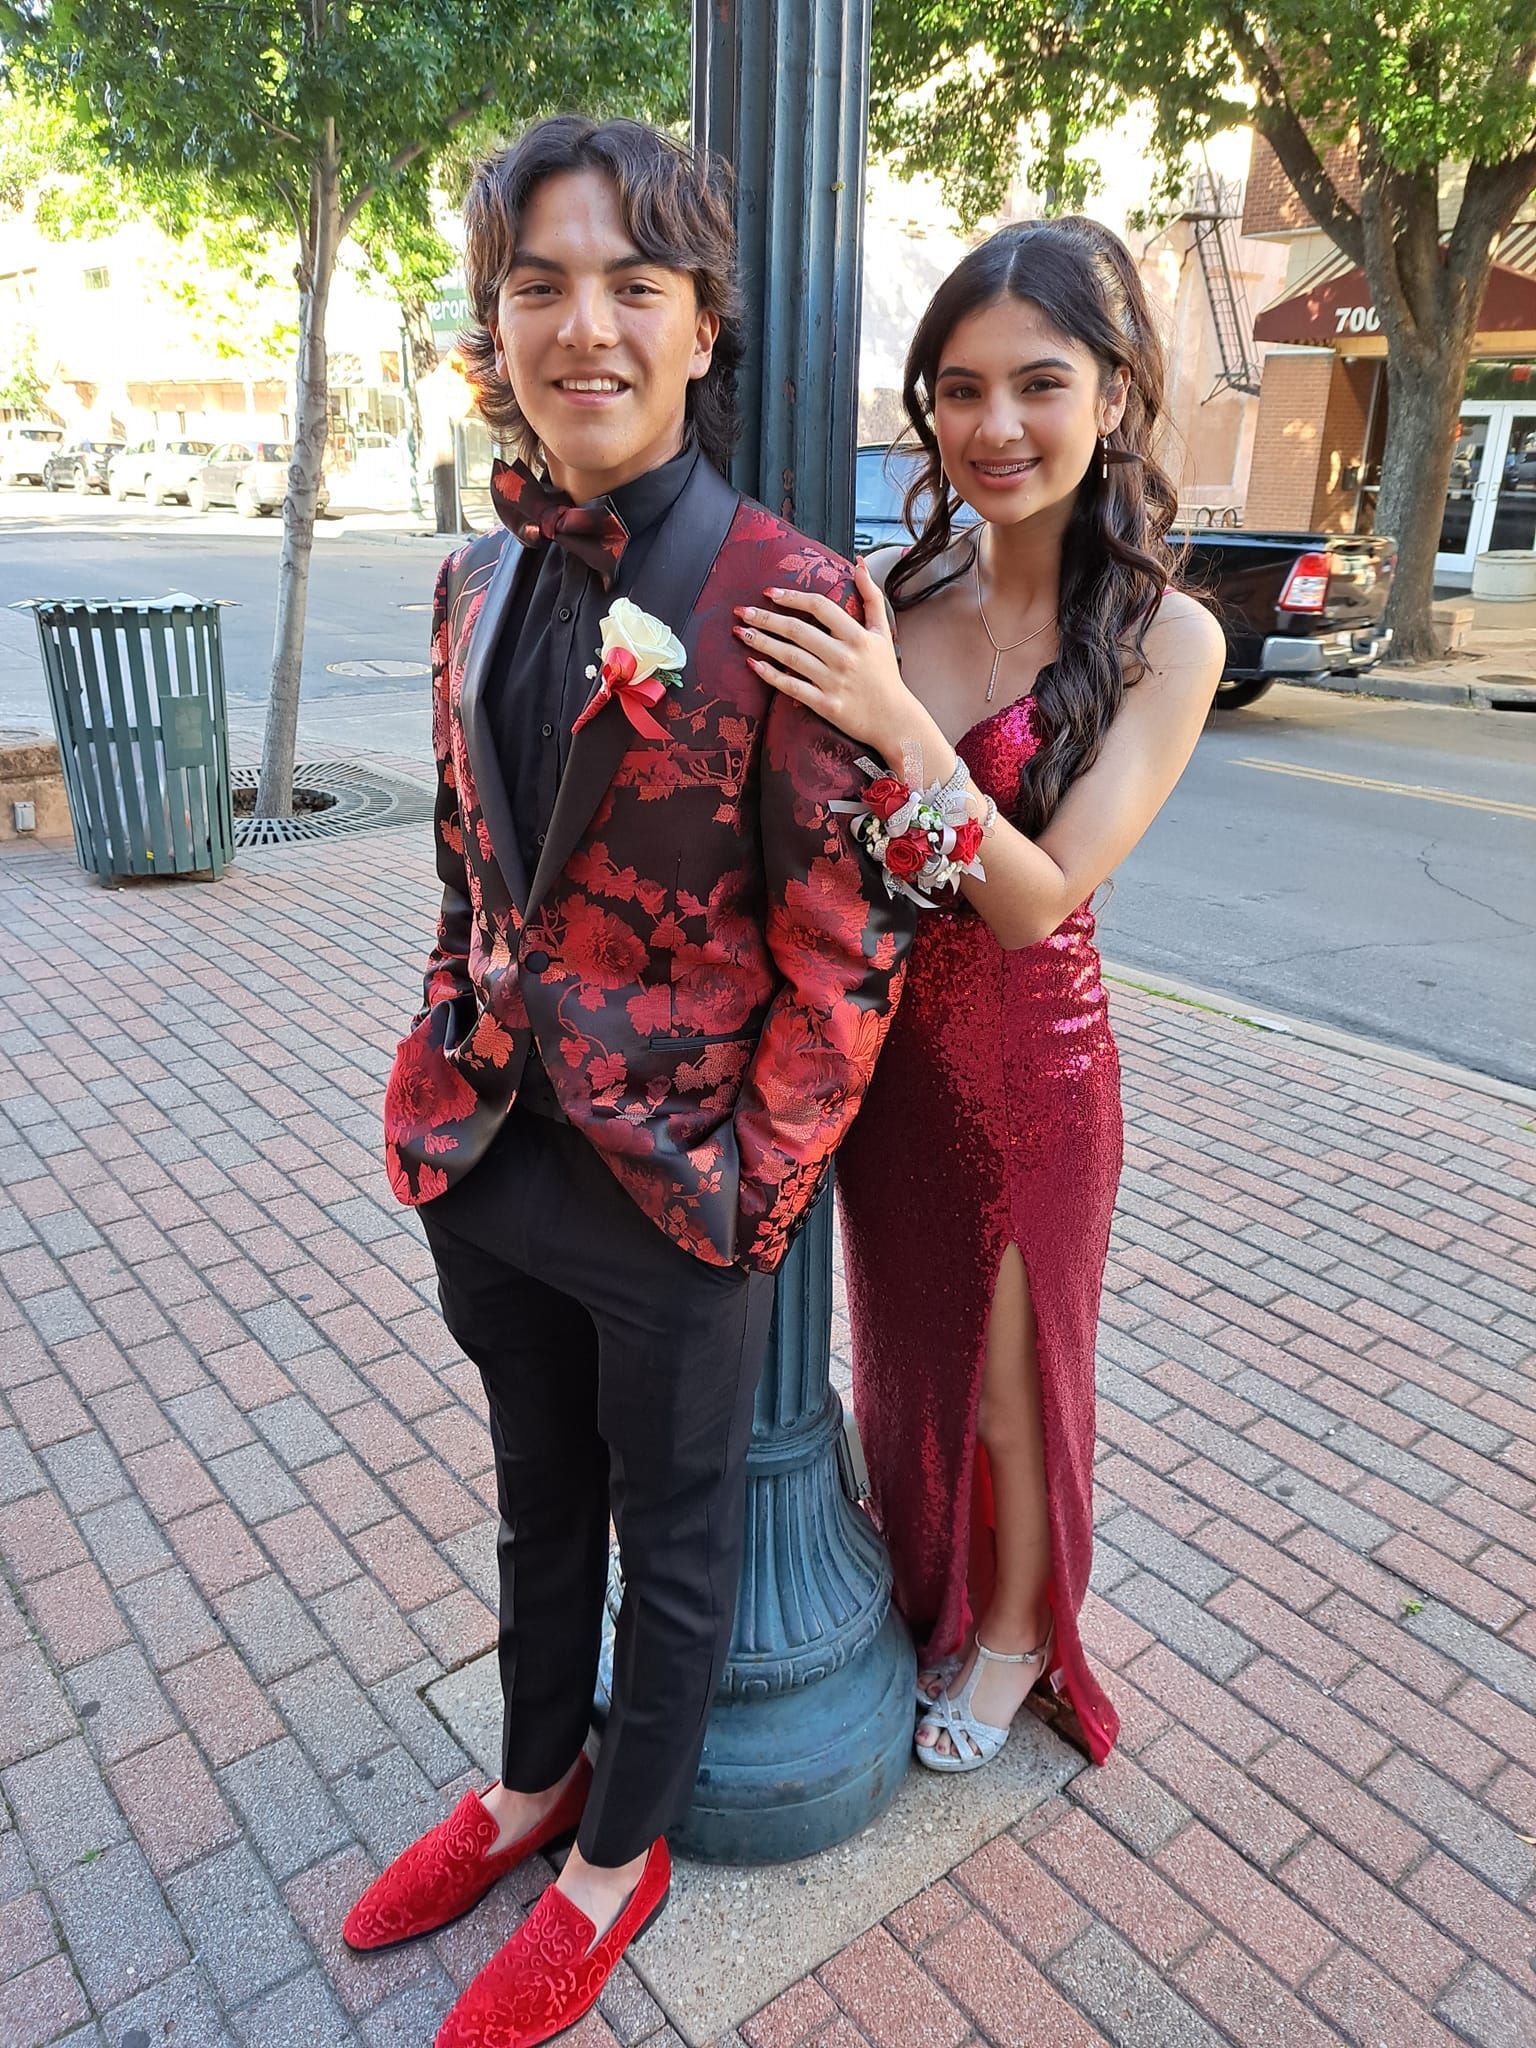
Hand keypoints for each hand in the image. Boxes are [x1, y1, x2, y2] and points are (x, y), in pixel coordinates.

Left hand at [734, 558, 917, 759]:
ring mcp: (833, 681)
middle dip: (766, 618)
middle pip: (798, 631)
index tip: (769, 592)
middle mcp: (844, 656)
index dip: (792, 597)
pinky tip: (753, 664)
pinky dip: (771, 675)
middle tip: (741, 611)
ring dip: (762, 642)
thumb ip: (871, 596)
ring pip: (790, 657)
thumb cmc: (885, 674)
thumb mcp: (883, 632)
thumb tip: (859, 563)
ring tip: (741, 632)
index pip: (819, 607)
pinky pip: (792, 687)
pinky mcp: (826, 705)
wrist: (894, 719)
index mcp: (857, 636)